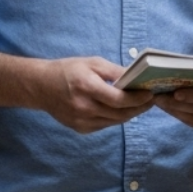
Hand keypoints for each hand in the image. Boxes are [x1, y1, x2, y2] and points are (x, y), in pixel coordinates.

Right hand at [40, 55, 154, 132]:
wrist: (41, 87)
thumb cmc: (69, 70)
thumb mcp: (92, 63)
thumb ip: (115, 71)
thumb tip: (137, 78)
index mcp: (87, 87)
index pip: (119, 99)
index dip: (138, 99)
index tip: (150, 94)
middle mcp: (84, 107)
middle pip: (120, 113)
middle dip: (139, 108)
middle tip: (151, 100)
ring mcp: (81, 121)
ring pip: (115, 122)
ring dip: (130, 114)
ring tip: (141, 105)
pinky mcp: (80, 129)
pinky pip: (105, 125)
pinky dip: (116, 118)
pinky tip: (123, 110)